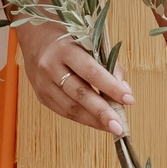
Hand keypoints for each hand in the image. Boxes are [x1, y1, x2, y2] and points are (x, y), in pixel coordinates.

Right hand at [17, 19, 130, 136]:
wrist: (37, 40)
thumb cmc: (71, 41)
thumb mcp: (90, 43)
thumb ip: (109, 65)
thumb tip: (125, 92)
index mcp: (65, 49)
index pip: (91, 71)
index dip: (111, 87)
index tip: (129, 99)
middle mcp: (50, 67)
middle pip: (80, 93)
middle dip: (102, 112)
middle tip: (120, 126)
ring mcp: (43, 83)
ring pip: (70, 107)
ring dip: (93, 120)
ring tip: (112, 127)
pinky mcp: (41, 96)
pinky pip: (63, 111)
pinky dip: (83, 119)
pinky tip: (97, 122)